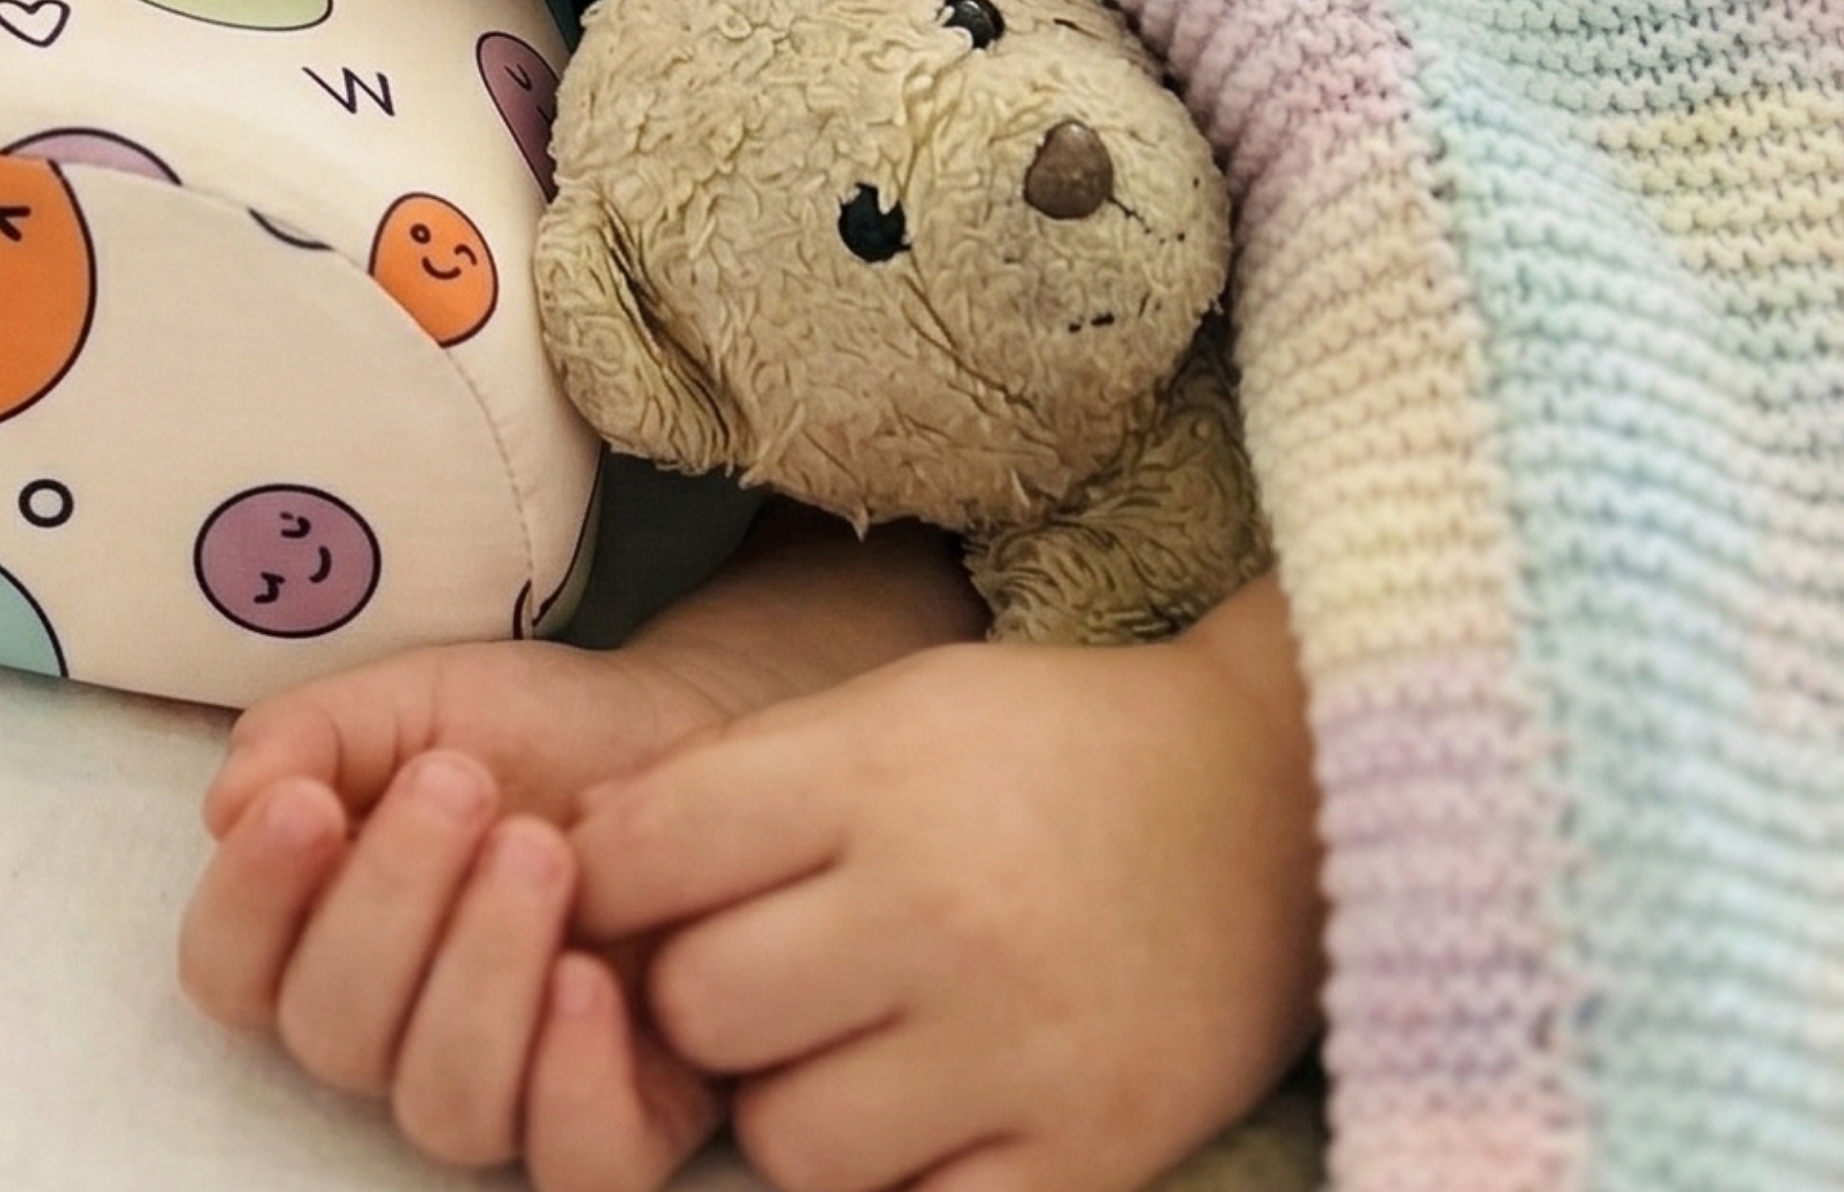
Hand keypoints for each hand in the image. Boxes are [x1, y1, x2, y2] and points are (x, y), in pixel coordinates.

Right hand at [180, 512, 982, 1179]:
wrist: (682, 734)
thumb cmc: (532, 730)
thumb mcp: (414, 699)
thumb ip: (311, 733)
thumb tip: (233, 802)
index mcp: (319, 933)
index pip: (232, 969)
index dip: (251, 901)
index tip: (306, 803)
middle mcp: (393, 1033)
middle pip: (333, 1034)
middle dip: (389, 900)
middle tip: (460, 787)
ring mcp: (501, 1091)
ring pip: (443, 1105)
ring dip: (480, 971)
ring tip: (542, 850)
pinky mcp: (617, 1124)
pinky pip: (574, 1167)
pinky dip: (572, 1085)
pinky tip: (588, 979)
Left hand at [570, 583, 1323, 1191]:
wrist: (1270, 805)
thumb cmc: (1041, 749)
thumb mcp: (884, 707)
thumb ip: (734, 778)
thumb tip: (581, 848)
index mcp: (876, 776)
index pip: (646, 852)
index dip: (602, 879)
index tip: (618, 889)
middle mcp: (940, 912)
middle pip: (701, 1006)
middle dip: (695, 1000)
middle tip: (748, 974)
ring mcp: (1018, 1047)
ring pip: (789, 1141)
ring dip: (789, 1106)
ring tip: (845, 1047)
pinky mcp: (1089, 1156)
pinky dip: (896, 1179)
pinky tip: (924, 1110)